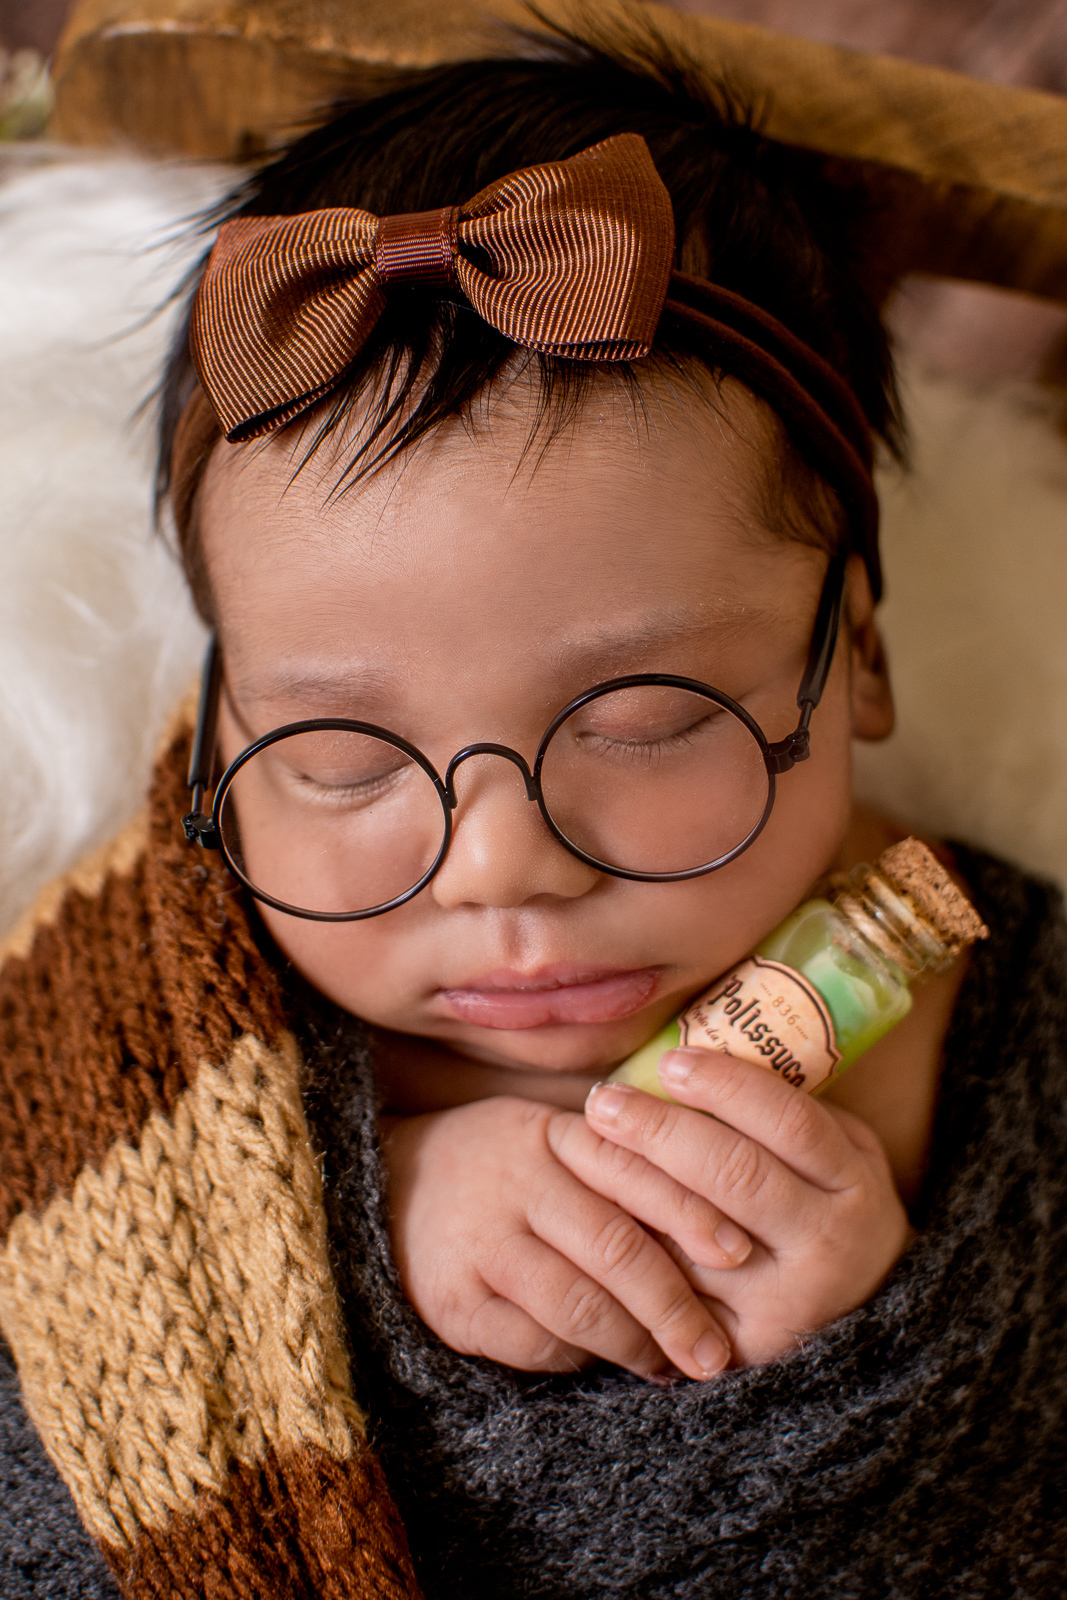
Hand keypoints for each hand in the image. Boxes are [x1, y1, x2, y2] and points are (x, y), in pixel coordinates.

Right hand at [380, 1094, 755, 1380]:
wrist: (383, 1188)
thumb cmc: (498, 1167)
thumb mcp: (551, 1140)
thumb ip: (617, 1163)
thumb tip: (724, 1219)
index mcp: (550, 1135)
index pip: (634, 1171)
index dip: (691, 1212)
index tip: (740, 1252)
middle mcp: (516, 1182)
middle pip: (616, 1248)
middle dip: (675, 1306)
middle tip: (714, 1350)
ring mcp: (480, 1242)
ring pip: (579, 1304)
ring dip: (633, 1343)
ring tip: (666, 1364)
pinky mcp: (453, 1301)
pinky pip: (533, 1343)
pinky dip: (575, 1358)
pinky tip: (596, 1361)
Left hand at [568, 1048, 909, 1365]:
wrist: (859, 1319)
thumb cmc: (827, 1206)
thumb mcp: (838, 1154)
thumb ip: (787, 1112)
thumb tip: (702, 1049)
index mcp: (855, 1186)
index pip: (789, 1123)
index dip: (726, 1086)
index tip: (671, 1061)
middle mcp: (827, 1248)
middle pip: (734, 1175)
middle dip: (660, 1130)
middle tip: (604, 1099)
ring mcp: (783, 1305)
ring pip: (691, 1237)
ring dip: (628, 1184)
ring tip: (583, 1140)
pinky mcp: (739, 1348)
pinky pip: (671, 1290)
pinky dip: (630, 1245)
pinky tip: (592, 1207)